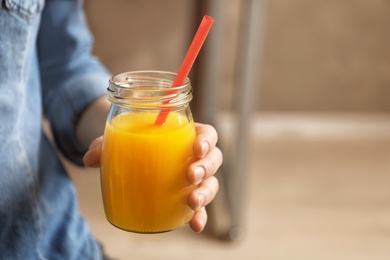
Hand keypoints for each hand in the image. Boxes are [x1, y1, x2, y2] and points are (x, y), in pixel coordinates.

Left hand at [83, 123, 222, 232]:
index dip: (207, 140)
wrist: (129, 159)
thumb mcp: (118, 140)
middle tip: (190, 175)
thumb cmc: (131, 144)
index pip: (207, 133)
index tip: (196, 148)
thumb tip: (90, 158)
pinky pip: (200, 207)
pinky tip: (194, 225)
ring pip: (211, 183)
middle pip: (214, 159)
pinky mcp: (187, 198)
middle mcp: (195, 157)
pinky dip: (200, 216)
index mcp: (186, 135)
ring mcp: (193, 179)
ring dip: (206, 193)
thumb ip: (106, 146)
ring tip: (192, 201)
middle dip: (206, 168)